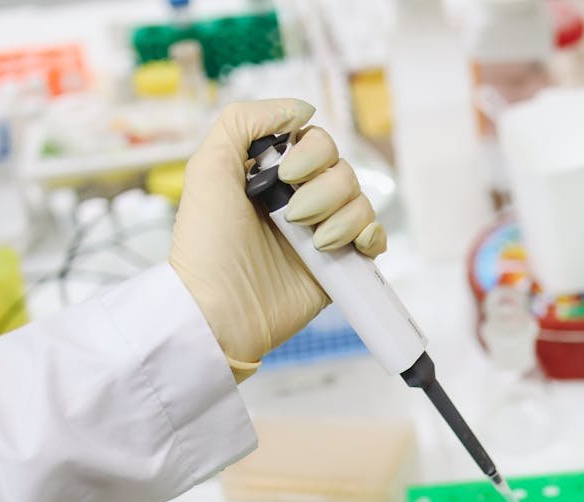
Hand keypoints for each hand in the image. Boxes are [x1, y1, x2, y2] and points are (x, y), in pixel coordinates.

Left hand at [171, 99, 386, 380]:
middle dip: (325, 190)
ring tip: (313, 244)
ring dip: (342, 218)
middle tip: (293, 218)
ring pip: (361, 200)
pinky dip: (370, 237)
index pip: (316, 141)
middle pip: (343, 169)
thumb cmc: (207, 244)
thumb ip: (244, 122)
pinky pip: (375, 236)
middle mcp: (299, 199)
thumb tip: (302, 109)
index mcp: (272, 174)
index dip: (311, 153)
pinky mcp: (340, 264)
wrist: (221, 311)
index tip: (287, 176)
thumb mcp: (208, 167)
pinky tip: (346, 248)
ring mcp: (322, 232)